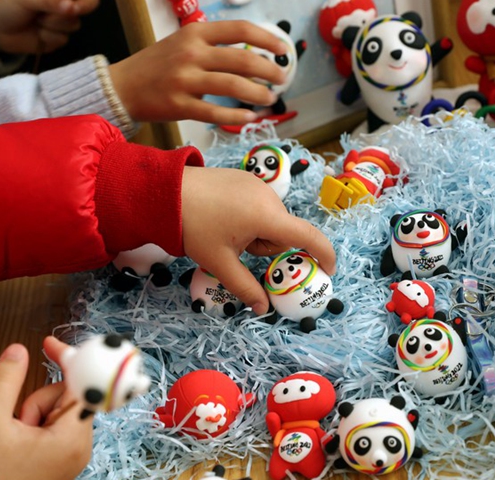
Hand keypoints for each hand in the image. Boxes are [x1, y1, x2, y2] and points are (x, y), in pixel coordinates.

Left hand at [0, 0, 99, 54]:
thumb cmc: (9, 6)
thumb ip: (50, 1)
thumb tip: (71, 8)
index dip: (85, 1)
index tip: (74, 7)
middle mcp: (67, 3)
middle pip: (87, 7)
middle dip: (66, 13)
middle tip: (51, 14)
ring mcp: (65, 20)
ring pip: (74, 24)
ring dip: (52, 24)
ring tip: (35, 19)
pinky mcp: (61, 37)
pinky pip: (64, 38)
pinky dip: (48, 36)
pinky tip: (37, 32)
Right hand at [0, 338, 92, 479]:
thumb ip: (5, 381)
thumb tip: (18, 352)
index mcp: (70, 438)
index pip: (82, 386)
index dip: (68, 359)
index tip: (51, 345)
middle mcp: (80, 446)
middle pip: (68, 397)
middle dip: (38, 401)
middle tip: (18, 421)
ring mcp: (74, 452)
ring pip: (60, 410)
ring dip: (35, 413)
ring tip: (17, 435)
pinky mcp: (65, 456)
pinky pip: (57, 425)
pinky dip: (38, 423)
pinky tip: (21, 439)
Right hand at [108, 20, 287, 124]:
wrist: (122, 86)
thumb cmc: (159, 65)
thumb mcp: (184, 43)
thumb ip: (214, 46)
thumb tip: (254, 56)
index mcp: (195, 33)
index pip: (239, 29)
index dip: (266, 39)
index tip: (282, 49)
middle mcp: (191, 53)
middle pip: (242, 60)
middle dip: (269, 70)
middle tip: (282, 78)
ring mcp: (184, 80)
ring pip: (232, 86)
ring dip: (258, 93)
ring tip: (270, 98)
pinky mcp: (179, 105)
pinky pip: (215, 112)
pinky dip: (237, 115)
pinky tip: (250, 117)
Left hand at [181, 167, 335, 315]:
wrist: (165, 191)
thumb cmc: (193, 227)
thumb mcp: (219, 262)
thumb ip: (245, 287)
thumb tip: (263, 308)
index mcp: (267, 216)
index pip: (309, 236)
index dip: (324, 254)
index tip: (329, 270)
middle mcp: (269, 196)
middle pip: (284, 232)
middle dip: (267, 246)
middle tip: (236, 249)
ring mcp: (257, 184)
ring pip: (271, 220)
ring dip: (258, 232)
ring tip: (226, 232)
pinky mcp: (246, 178)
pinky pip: (260, 205)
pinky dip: (250, 217)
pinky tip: (224, 217)